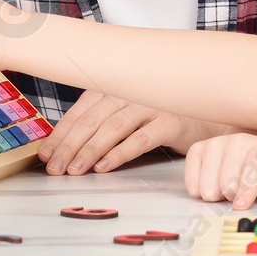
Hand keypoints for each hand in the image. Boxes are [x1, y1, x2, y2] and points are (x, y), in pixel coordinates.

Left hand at [39, 90, 227, 175]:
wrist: (211, 115)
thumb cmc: (164, 114)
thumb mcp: (130, 111)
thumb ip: (103, 118)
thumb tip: (67, 144)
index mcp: (117, 85)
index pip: (81, 109)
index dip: (61, 133)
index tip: (46, 155)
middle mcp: (132, 90)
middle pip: (93, 119)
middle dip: (69, 145)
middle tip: (54, 168)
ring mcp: (153, 103)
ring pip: (113, 127)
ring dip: (89, 151)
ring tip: (74, 171)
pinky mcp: (172, 121)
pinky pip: (141, 138)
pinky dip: (120, 153)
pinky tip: (104, 168)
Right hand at [184, 133, 256, 209]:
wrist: (246, 144)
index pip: (251, 170)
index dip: (246, 191)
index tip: (240, 206)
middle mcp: (236, 141)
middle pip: (226, 184)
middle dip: (232, 196)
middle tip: (237, 192)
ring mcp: (214, 143)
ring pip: (208, 187)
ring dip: (216, 195)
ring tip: (224, 186)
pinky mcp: (196, 149)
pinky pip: (192, 184)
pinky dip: (201, 191)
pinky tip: (212, 183)